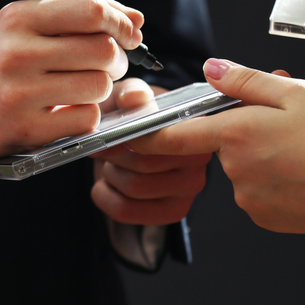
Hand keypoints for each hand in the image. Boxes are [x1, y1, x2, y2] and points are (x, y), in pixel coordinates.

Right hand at [0, 0, 143, 189]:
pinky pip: (86, 119)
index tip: (130, 33)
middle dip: (117, 58)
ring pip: (99, 85)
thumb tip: (135, 18)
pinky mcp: (25, 129)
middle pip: (103, 49)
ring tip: (80, 88)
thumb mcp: (19, 28)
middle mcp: (16, 52)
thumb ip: (75, 16)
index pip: (90, 10)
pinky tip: (66, 112)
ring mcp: (20, 93)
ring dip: (100, 89)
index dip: (121, 22)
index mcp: (17, 19)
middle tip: (107, 64)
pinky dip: (85, 117)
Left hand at [90, 78, 210, 225]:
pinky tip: (106, 184)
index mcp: (195, 128)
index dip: (126, 138)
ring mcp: (189, 191)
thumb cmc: (134, 114)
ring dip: (111, 174)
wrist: (132, 138)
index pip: (160, 140)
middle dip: (114, 156)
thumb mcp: (130, 96)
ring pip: (133, 188)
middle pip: (143, 166)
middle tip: (106, 148)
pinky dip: (105, 197)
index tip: (107, 136)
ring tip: (112, 163)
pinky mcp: (173, 212)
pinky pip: (127, 211)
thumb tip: (134, 97)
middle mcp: (199, 161)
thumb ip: (131, 92)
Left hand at [128, 59, 304, 235]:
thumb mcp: (294, 93)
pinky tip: (301, 172)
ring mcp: (246, 196)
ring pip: (241, 166)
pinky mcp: (263, 216)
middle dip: (242, 130)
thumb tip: (211, 68)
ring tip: (301, 149)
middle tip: (283, 124)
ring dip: (261, 156)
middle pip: (219, 143)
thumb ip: (245, 80)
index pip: (171, 135)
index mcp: (234, 133)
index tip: (120, 133)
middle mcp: (233, 168)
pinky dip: (273, 179)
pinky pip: (256, 190)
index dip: (142, 134)